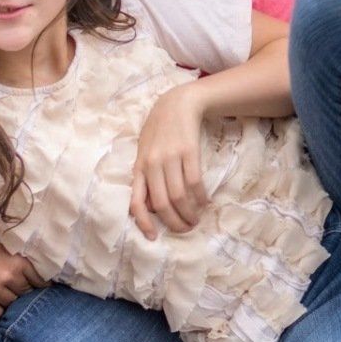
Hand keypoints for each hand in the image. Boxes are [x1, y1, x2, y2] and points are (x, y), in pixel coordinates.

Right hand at [0, 229, 43, 318]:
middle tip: (18, 291)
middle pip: (25, 294)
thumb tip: (43, 281)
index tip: (40, 289)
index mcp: (18, 262)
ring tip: (4, 294)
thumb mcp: (8, 249)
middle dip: (23, 293)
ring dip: (10, 301)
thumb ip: (22, 264)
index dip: (40, 286)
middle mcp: (7, 276)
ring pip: (11, 304)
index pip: (39, 282)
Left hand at [130, 85, 207, 237]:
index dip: (144, 223)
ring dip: (189, 213)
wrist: (177, 104)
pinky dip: (200, 197)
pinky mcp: (189, 151)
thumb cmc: (158, 131)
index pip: (136, 201)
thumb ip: (145, 177)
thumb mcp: (145, 152)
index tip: (153, 237)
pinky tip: (204, 202)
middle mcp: (152, 164)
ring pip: (179, 196)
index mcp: (139, 167)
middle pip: (162, 204)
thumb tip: (151, 207)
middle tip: (184, 230)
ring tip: (195, 220)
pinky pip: (195, 182)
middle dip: (174, 223)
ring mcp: (171, 157)